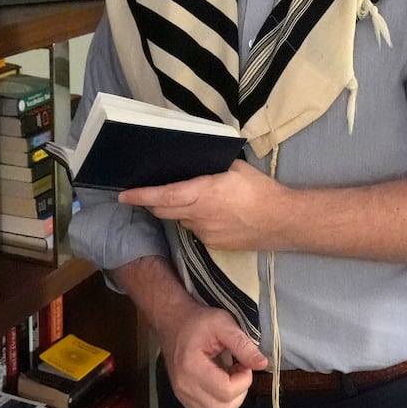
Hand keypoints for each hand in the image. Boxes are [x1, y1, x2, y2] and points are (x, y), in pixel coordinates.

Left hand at [119, 160, 288, 250]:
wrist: (283, 222)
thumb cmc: (260, 190)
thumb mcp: (235, 168)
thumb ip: (211, 166)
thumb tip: (196, 162)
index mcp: (203, 193)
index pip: (164, 195)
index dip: (141, 195)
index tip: (123, 195)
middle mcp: (199, 215)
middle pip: (164, 210)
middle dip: (152, 202)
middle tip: (144, 194)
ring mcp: (205, 233)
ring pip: (180, 220)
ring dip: (176, 210)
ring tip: (189, 199)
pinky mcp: (213, 245)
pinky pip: (195, 230)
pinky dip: (194, 221)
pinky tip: (210, 214)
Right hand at [158, 301, 267, 407]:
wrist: (172, 322)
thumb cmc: (198, 321)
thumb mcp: (222, 322)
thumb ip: (243, 344)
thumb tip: (262, 364)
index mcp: (191, 367)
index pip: (226, 391)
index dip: (243, 380)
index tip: (243, 363)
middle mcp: (184, 387)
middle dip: (239, 393)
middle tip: (238, 371)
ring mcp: (182, 396)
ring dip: (230, 403)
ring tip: (230, 380)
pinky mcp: (183, 400)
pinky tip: (221, 389)